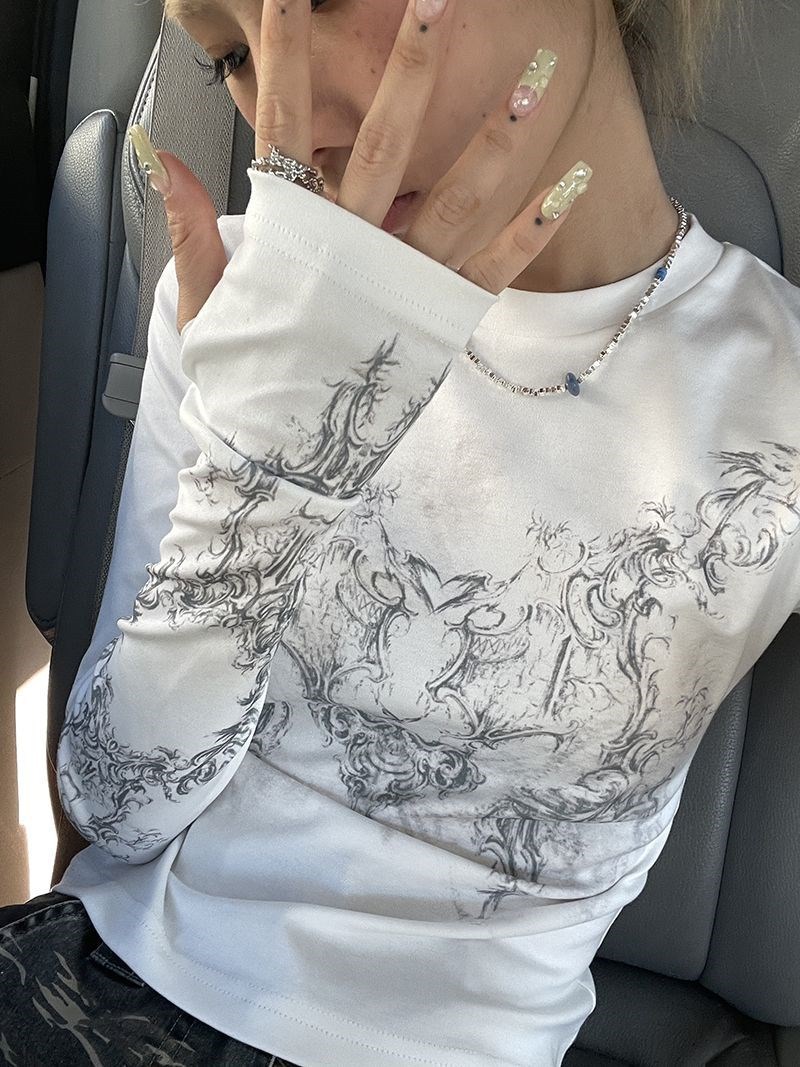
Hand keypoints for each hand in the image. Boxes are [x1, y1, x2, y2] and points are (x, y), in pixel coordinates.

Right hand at [132, 0, 579, 333]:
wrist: (281, 456)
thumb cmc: (244, 377)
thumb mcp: (204, 303)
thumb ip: (190, 228)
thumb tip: (162, 158)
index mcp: (293, 237)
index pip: (287, 128)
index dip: (288, 59)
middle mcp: (355, 250)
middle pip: (389, 145)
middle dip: (412, 68)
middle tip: (439, 1)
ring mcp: (403, 285)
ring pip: (456, 202)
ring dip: (497, 141)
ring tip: (535, 84)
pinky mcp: (438, 321)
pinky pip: (492, 271)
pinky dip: (532, 233)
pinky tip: (570, 186)